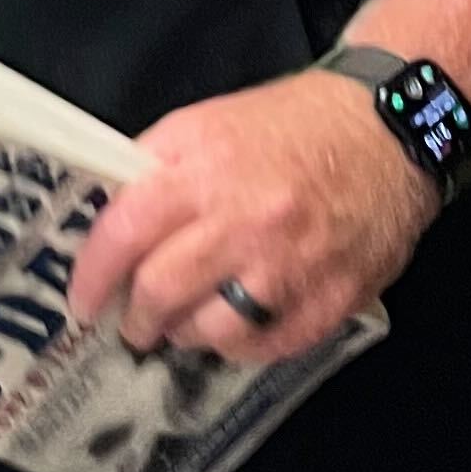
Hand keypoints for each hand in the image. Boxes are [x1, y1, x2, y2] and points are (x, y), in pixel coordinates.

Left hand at [66, 67, 440, 362]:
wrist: (388, 130)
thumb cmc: (289, 126)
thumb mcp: (207, 125)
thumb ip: (155, 171)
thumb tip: (110, 224)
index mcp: (204, 168)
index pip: (125, 231)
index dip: (94, 274)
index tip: (83, 300)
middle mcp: (245, 221)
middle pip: (163, 292)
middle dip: (137, 318)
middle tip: (133, 324)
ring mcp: (292, 264)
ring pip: (213, 331)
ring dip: (187, 335)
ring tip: (186, 324)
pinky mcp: (333, 298)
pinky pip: (268, 346)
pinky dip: (241, 345)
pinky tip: (236, 328)